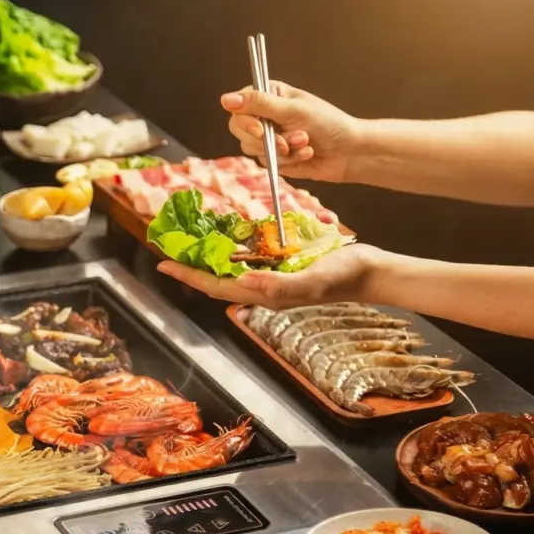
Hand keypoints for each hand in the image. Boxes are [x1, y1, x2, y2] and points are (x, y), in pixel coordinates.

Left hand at [156, 244, 385, 309]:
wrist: (371, 272)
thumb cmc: (345, 276)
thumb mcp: (315, 279)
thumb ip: (281, 285)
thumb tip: (245, 283)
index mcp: (266, 294)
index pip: (217, 286)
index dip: (188, 275)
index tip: (163, 264)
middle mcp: (264, 288)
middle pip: (216, 279)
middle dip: (190, 267)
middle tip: (167, 250)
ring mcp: (273, 278)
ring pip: (230, 270)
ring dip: (207, 258)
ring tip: (187, 243)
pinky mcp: (282, 267)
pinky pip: (249, 260)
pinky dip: (232, 250)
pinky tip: (224, 239)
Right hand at [221, 81, 360, 182]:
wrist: (349, 152)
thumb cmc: (328, 124)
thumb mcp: (293, 110)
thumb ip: (259, 104)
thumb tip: (225, 99)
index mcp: (269, 95)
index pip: (239, 105)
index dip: (246, 120)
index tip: (260, 130)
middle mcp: (265, 115)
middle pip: (239, 129)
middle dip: (267, 139)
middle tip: (287, 141)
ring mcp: (268, 137)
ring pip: (253, 149)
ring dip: (282, 150)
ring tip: (305, 143)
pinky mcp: (274, 157)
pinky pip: (268, 162)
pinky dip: (289, 161)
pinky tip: (306, 154)